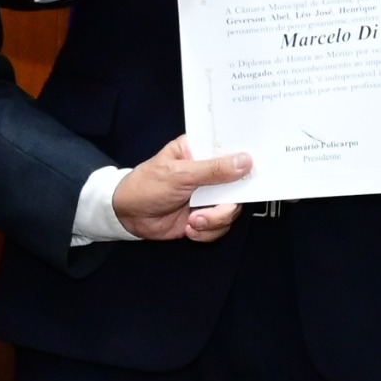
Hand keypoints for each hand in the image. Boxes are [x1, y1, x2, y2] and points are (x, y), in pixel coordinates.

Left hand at [109, 134, 253, 240]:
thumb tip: (245, 161)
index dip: (246, 159)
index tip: (254, 170)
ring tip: (194, 221)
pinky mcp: (204, 216)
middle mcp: (208, 172)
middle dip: (227, 204)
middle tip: (216, 209)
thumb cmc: (146, 186)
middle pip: (238, 185)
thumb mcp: (180, 175)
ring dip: (214, 220)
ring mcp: (208, 196)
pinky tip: (190, 228)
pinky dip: (207, 231)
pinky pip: (220, 226)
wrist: (126, 216)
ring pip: (231, 209)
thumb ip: (214, 169)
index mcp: (200, 151)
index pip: (231, 149)